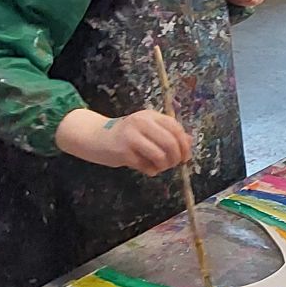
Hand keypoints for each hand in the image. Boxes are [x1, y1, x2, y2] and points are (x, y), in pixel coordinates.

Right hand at [55, 107, 190, 173]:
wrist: (96, 137)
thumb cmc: (126, 135)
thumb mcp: (147, 129)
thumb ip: (167, 133)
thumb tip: (189, 142)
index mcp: (150, 115)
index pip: (175, 128)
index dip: (184, 144)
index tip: (186, 156)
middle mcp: (141, 123)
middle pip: (170, 143)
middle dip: (176, 158)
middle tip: (174, 164)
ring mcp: (131, 137)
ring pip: (160, 156)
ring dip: (164, 166)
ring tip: (159, 168)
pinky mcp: (123, 152)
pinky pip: (146, 166)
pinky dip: (151, 171)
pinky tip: (147, 169)